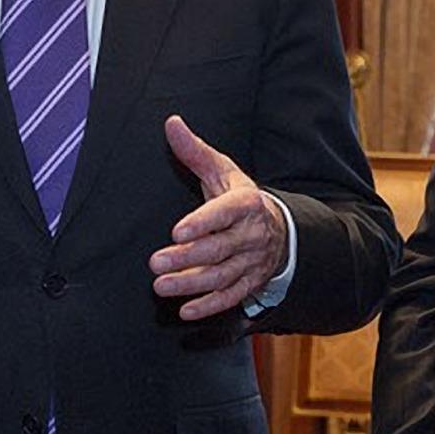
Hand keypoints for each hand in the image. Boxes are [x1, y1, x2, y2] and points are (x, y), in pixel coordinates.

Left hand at [149, 115, 288, 319]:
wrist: (278, 227)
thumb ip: (195, 151)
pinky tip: (186, 310)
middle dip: (187, 258)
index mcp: (246, 203)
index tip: (177, 231)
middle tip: (155, 263)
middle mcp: (252, 234)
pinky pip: (231, 297)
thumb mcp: (222, 171)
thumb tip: (171, 123)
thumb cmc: (241, 198)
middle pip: (219, 249)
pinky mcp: (250, 282)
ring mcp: (252, 261)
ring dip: (191, 285)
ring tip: (161, 286)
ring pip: (222, 276)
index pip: (225, 212)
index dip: (203, 222)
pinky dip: (210, 305)